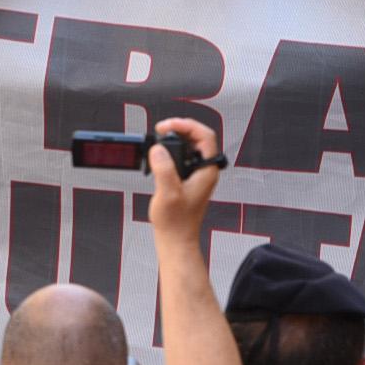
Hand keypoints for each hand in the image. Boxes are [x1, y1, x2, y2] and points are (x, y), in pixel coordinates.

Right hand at [146, 116, 222, 242]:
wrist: (176, 238)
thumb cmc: (176, 222)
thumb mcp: (168, 193)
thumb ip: (164, 169)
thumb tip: (158, 149)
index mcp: (206, 171)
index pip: (205, 136)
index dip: (187, 125)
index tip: (169, 126)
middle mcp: (204, 170)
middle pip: (198, 137)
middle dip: (180, 128)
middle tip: (162, 130)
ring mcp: (197, 174)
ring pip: (190, 146)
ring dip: (175, 138)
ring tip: (159, 139)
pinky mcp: (188, 178)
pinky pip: (183, 156)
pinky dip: (171, 150)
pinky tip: (160, 155)